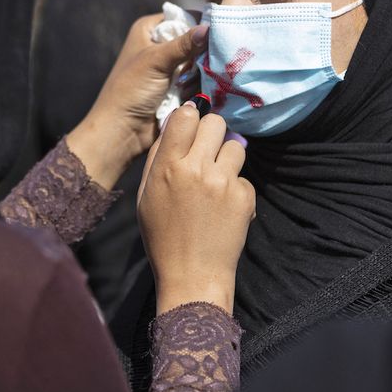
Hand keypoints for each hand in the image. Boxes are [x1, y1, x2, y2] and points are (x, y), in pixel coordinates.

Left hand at [66, 13, 207, 188]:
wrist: (123, 131)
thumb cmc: (130, 91)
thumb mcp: (157, 61)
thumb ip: (184, 45)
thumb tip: (209, 28)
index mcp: (149, 30)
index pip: (182, 17)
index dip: (199, 24)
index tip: (217, 32)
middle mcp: (160, 45)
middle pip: (195, 40)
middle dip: (203, 52)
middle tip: (211, 61)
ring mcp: (170, 67)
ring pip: (200, 62)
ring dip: (202, 72)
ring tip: (197, 82)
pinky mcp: (178, 87)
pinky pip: (200, 80)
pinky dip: (201, 85)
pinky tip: (199, 92)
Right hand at [137, 103, 255, 314]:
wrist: (192, 275)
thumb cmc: (163, 236)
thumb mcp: (147, 195)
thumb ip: (159, 156)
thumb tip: (174, 123)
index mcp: (168, 167)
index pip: (186, 115)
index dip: (190, 118)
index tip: (191, 128)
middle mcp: (196, 169)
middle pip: (216, 123)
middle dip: (212, 134)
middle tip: (206, 153)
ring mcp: (223, 183)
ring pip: (235, 146)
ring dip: (227, 158)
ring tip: (215, 182)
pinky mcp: (244, 197)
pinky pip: (244, 177)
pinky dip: (236, 189)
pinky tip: (224, 208)